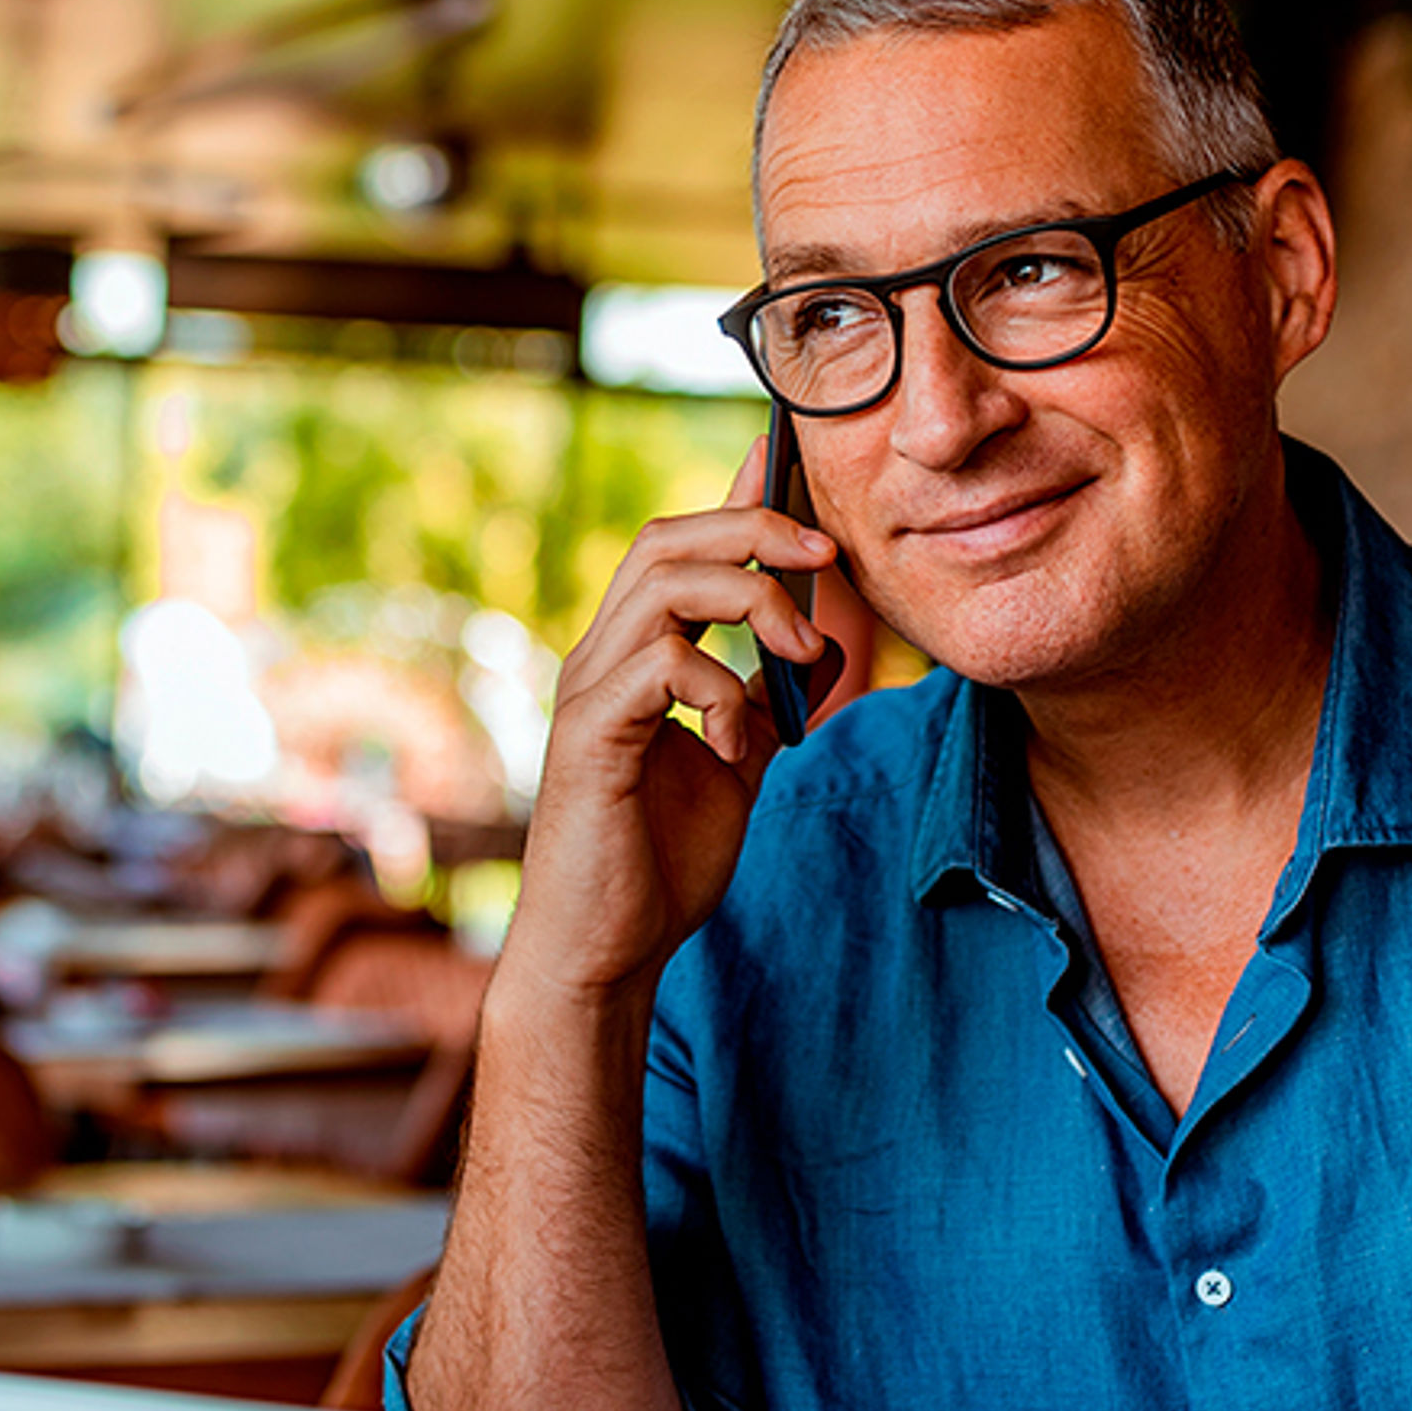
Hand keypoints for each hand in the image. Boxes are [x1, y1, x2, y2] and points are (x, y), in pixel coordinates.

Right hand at [501, 440, 841, 1003]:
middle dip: (753, 528)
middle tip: (824, 554)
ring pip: (664, 585)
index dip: (733, 498)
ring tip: (803, 653)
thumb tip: (808, 647)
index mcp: (631, 657)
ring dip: (751, 603)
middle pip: (665, 539)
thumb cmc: (659, 865)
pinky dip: (720, 688)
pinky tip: (740, 742)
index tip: (786, 457)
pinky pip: (662, 667)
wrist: (607, 953)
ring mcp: (588, 692)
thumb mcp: (736, 766)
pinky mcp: (591, 738)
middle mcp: (599, 658)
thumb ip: (762, 703)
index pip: (676, 546)